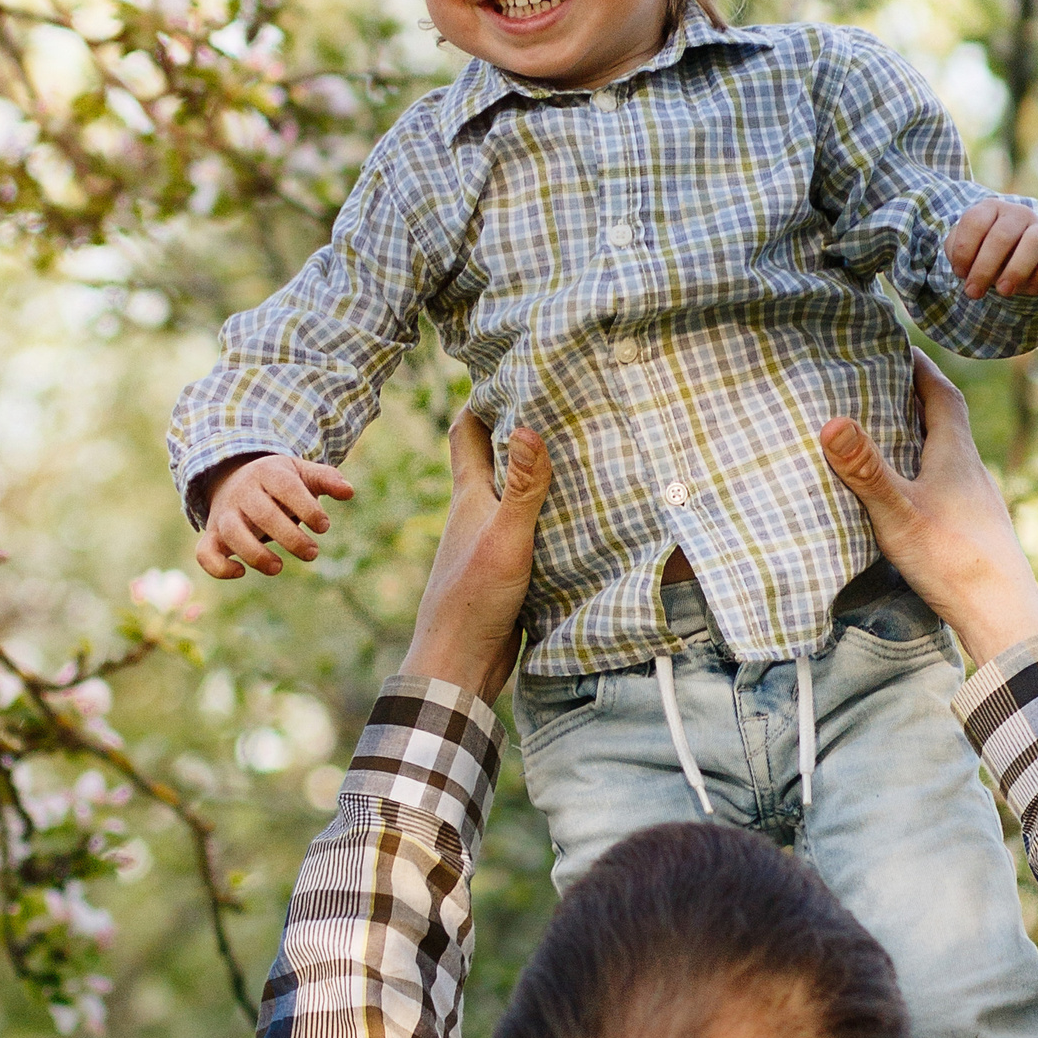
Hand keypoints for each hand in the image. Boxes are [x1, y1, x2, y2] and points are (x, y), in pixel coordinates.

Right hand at [196, 452, 356, 579]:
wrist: (234, 477)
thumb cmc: (278, 482)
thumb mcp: (300, 473)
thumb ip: (326, 479)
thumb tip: (348, 492)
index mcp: (267, 473)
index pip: (286, 487)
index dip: (307, 507)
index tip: (323, 526)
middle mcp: (243, 492)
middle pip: (262, 513)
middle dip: (290, 537)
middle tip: (312, 553)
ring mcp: (225, 514)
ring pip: (233, 533)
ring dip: (255, 554)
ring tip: (278, 568)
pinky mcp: (212, 535)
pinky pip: (205, 552)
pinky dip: (218, 567)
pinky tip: (241, 572)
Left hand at [400, 412, 550, 703]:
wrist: (458, 667)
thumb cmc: (473, 599)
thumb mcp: (504, 537)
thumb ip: (522, 487)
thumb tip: (529, 425)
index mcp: (469, 497)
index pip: (468, 433)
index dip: (481, 400)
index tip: (506, 369)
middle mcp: (475, 514)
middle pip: (493, 460)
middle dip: (517, 430)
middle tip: (556, 403)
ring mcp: (489, 544)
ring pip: (512, 497)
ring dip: (537, 476)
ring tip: (579, 452)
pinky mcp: (506, 571)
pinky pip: (529, 531)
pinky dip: (548, 516)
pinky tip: (577, 516)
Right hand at [819, 359, 1037, 667]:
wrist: (1002, 615)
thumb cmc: (952, 560)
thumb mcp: (898, 512)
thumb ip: (864, 468)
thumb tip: (831, 421)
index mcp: (955, 454)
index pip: (941, 393)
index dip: (919, 366)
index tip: (895, 346)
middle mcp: (972, 470)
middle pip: (944, 420)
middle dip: (913, 397)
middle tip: (878, 382)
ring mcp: (976, 500)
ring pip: (946, 454)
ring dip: (919, 437)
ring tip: (883, 433)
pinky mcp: (975, 528)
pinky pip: (947, 484)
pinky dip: (924, 472)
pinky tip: (908, 491)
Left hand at [945, 196, 1037, 298]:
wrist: (1016, 260)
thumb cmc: (984, 253)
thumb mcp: (965, 251)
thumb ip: (958, 253)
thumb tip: (966, 269)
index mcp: (991, 208)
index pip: (975, 221)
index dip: (964, 250)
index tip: (960, 273)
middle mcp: (1019, 214)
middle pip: (1002, 235)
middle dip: (984, 268)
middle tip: (974, 292)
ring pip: (1035, 241)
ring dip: (1016, 270)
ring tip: (1003, 291)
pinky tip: (1027, 290)